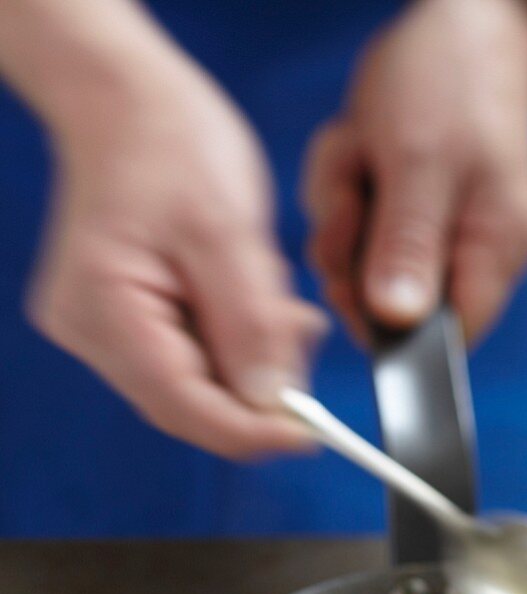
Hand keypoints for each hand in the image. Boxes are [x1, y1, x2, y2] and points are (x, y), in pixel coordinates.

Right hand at [29, 55, 326, 458]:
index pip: (183, 405)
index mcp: (104, 306)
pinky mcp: (122, 323)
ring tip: (277, 305)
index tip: (310, 435)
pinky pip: (189, 359)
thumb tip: (270, 400)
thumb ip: (250, 322)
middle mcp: (91, 331)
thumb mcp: (227, 228)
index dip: (251, 431)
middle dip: (256, 392)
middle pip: (189, 404)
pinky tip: (252, 303)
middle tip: (301, 344)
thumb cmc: (168, 141)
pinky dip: (233, 345)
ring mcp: (102, 330)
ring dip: (250, 363)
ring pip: (195, 386)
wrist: (125, 101)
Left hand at [303, 0, 526, 343]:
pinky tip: (357, 146)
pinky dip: (341, 185)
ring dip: (339, 206)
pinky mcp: (408, 214)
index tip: (351, 280)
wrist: (459, 18)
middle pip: (389, 307)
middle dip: (350, 248)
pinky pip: (355, 227)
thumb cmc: (452, 82)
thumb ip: (408, 245)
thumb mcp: (420, 160)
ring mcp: (437, 236)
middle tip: (353, 192)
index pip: (444, 342)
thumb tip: (396, 322)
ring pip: (360, 263)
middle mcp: (472, 256)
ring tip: (360, 150)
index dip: (388, 329)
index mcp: (493, 253)